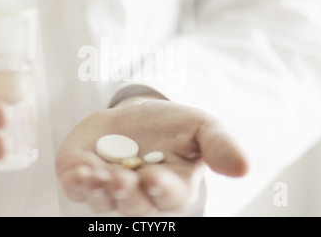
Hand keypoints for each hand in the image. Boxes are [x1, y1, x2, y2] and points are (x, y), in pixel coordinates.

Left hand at [55, 95, 247, 215]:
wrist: (137, 115)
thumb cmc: (173, 125)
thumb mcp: (201, 127)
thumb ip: (220, 146)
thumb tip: (244, 168)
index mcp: (173, 188)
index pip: (169, 198)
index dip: (161, 190)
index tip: (154, 177)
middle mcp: (140, 195)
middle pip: (134, 206)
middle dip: (127, 194)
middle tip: (122, 178)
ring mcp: (109, 189)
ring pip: (103, 202)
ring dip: (99, 191)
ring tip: (95, 174)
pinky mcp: (84, 177)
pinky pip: (77, 188)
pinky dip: (77, 182)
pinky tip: (78, 171)